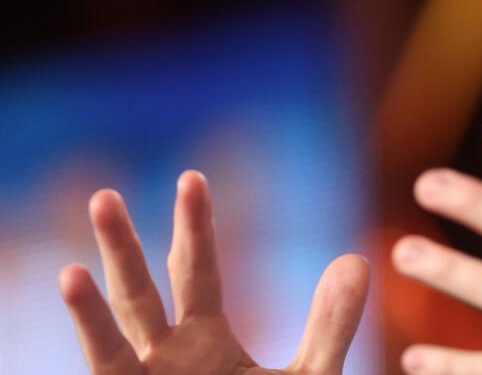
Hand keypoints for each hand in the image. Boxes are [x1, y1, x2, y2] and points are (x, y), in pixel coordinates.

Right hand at [59, 170, 368, 374]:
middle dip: (122, 248)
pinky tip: (76, 308)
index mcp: (204, 340)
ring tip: (71, 268)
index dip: (194, 227)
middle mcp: (166, 360)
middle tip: (105, 194)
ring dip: (92, 307)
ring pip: (112, 342)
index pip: (194, 272)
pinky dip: (95, 344)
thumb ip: (331, 324)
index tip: (192, 178)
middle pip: (140, 293)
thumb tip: (357, 258)